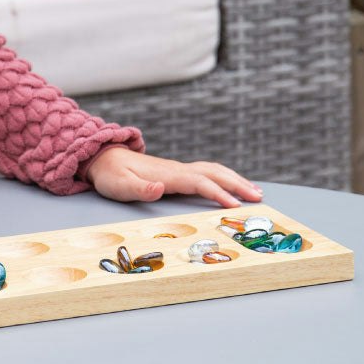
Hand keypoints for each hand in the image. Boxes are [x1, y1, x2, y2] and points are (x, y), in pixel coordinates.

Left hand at [85, 147, 263, 207]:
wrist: (104, 158)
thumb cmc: (111, 176)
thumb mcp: (120, 186)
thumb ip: (139, 189)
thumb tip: (160, 189)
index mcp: (168, 175)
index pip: (200, 183)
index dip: (218, 194)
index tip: (235, 206)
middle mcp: (177, 169)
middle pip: (214, 173)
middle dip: (237, 184)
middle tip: (259, 199)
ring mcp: (178, 169)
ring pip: (213, 170)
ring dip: (235, 179)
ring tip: (255, 192)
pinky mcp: (176, 172)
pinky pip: (207, 172)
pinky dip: (224, 177)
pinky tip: (231, 184)